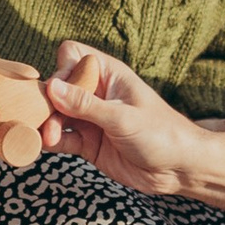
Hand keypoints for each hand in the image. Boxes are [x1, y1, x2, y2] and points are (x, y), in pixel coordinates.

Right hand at [42, 44, 210, 196]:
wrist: (179, 169)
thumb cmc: (161, 134)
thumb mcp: (123, 117)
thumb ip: (86, 105)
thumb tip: (52, 86)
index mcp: (110, 75)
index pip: (73, 56)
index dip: (64, 69)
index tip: (61, 90)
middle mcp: (97, 94)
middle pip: (58, 87)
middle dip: (47, 101)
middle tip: (45, 119)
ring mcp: (91, 119)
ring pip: (56, 114)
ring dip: (47, 123)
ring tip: (48, 137)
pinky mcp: (89, 143)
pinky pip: (62, 138)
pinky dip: (51, 141)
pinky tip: (45, 146)